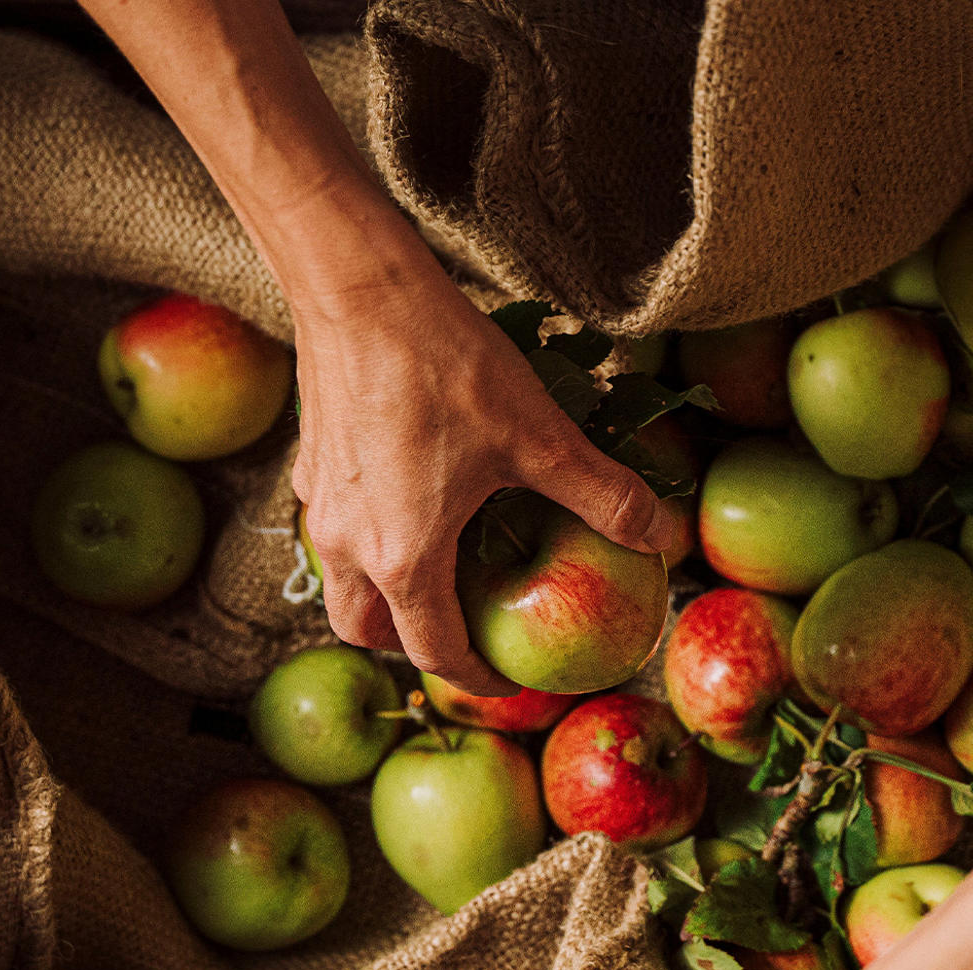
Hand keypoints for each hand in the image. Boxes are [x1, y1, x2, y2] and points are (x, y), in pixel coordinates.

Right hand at [70, 0, 674, 695]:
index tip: (507, 677)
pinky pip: (334, 536)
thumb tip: (662, 533)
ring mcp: (320, 506)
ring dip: (384, 601)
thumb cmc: (446, 366)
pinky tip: (409, 506)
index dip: (476, 675)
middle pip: (368, 631)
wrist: (360, 289)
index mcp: (404, 556)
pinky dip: (368, 549)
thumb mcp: (539, 437)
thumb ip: (602, 494)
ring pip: (342, 586)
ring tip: (437, 578)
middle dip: (414, 647)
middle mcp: (348, 545)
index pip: (434, 649)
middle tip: (465, 634)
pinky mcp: (310, 466)